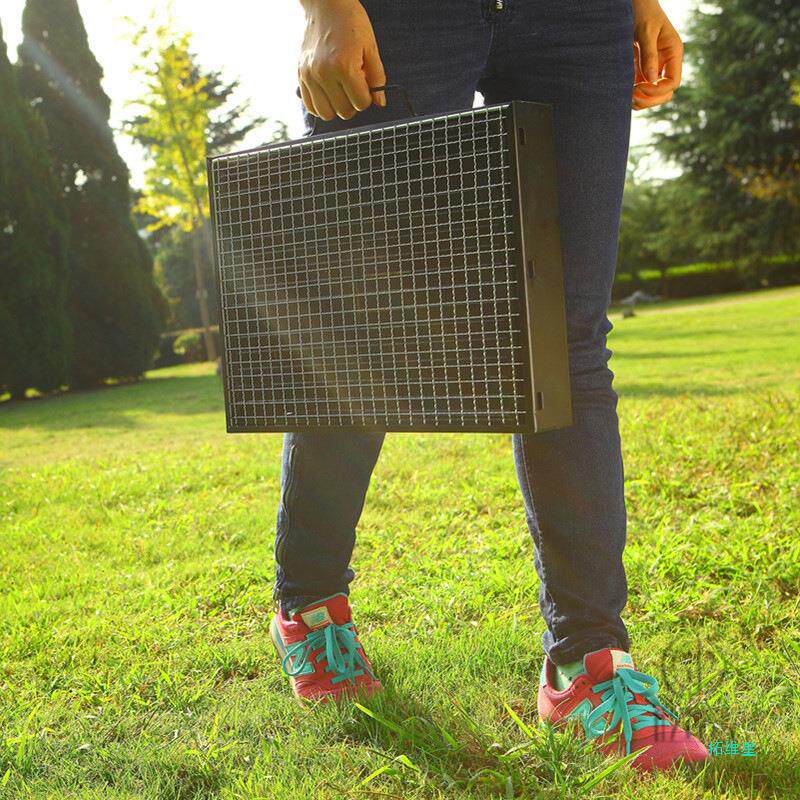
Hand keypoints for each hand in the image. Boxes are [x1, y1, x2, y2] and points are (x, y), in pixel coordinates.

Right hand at [298, 0, 386, 119]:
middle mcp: (324, 73)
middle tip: (353, 84)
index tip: (365, 84)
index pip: (361, 103)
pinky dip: (321, 105)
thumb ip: (377, 77)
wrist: (325, 3)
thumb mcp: (370, 47)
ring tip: (340, 90)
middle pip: (344, 111)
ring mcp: (310, 75)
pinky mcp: (301, 75)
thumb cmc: (350, 21)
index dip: (367, 97)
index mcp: (344, 66)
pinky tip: (328, 93)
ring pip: (326, 113)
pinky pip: (310, 106)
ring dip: (336, 107)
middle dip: (353, 102)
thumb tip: (379, 102)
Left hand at [631, 0, 682, 109]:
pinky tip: (621, 91)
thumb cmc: (642, 11)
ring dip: (640, 100)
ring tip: (625, 96)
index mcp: (673, 53)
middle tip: (631, 96)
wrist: (633, 5)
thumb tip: (651, 81)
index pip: (673, 83)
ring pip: (652, 95)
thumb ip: (649, 54)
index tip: (639, 86)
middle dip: (650, 100)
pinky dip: (631, 94)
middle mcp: (665, 63)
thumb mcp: (646, 31)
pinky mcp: (640, 69)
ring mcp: (653, 68)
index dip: (658, 91)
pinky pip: (639, 89)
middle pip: (664, 94)